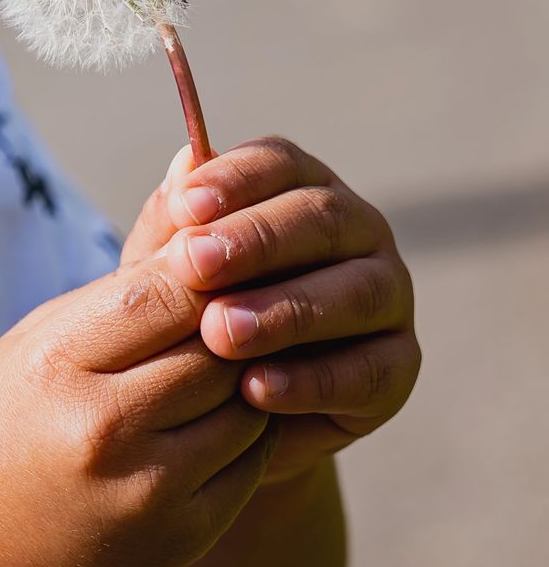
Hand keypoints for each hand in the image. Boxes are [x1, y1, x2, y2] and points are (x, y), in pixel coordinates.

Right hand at [0, 169, 290, 566]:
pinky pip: (253, 455)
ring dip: (244, 371)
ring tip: (215, 360)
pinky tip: (212, 416)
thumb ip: (123, 277)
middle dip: (230, 316)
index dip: (200, 266)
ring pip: (245, 397)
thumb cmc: (6, 424)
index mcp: (57, 366)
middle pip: (213, 343)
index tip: (213, 248)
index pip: (160, 294)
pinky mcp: (188, 528)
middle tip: (233, 300)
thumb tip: (193, 166)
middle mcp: (105, 426)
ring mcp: (151, 484)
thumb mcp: (37, 341)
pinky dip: (246, 425)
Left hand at [158, 136, 421, 487]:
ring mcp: (388, 297)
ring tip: (219, 333)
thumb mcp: (168, 268)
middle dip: (254, 240)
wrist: (220, 404)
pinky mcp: (398, 366)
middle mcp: (358, 233)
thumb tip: (184, 162)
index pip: (279, 164)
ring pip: (354, 292)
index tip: (185, 207)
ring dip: (284, 311)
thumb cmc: (190, 311)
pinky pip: (368, 371)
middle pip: (320, 218)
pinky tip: (256, 388)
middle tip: (194, 264)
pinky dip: (311, 381)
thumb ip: (172, 222)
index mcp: (302, 189)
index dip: (234, 180)